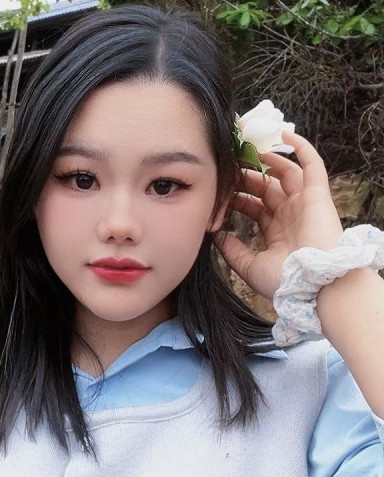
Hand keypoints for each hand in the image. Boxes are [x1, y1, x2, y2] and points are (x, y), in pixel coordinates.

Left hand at [214, 130, 342, 299]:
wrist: (312, 284)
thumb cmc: (283, 280)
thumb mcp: (248, 266)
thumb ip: (232, 251)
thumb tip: (216, 237)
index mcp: (275, 231)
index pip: (253, 206)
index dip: (237, 196)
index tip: (219, 188)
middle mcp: (290, 214)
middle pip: (266, 188)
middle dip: (246, 177)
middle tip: (229, 166)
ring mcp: (303, 203)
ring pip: (285, 173)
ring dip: (268, 161)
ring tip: (249, 150)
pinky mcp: (317, 194)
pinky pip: (312, 164)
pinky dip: (300, 147)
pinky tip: (283, 135)